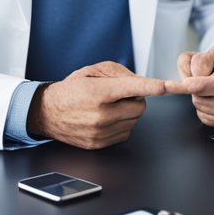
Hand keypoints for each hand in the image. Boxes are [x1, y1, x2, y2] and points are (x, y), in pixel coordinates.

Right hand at [28, 61, 166, 149]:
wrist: (46, 112)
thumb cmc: (71, 90)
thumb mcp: (92, 71)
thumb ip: (119, 73)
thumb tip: (141, 82)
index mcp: (98, 92)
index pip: (132, 89)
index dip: (152, 87)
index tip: (167, 86)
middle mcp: (100, 114)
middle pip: (140, 108)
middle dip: (135, 100)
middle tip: (120, 96)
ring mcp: (100, 132)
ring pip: (134, 122)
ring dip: (128, 113)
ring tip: (108, 107)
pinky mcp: (99, 144)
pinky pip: (125, 133)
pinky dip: (121, 125)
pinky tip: (106, 119)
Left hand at [164, 45, 213, 127]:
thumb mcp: (205, 54)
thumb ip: (195, 64)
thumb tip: (188, 82)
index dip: (195, 86)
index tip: (180, 84)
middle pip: (208, 101)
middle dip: (195, 91)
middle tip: (195, 80)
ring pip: (210, 113)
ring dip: (199, 101)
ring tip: (201, 90)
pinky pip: (212, 121)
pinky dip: (203, 113)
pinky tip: (203, 101)